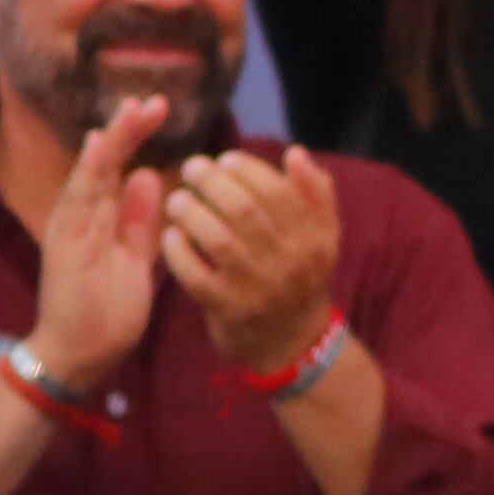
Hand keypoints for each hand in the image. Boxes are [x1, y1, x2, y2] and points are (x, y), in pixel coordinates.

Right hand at [25, 97, 171, 391]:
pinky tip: (100, 144)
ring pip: (92, 174)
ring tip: (131, 110)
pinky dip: (89, 172)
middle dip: (128, 130)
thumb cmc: (107, 311)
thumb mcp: (136, 258)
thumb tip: (151, 177)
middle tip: (154, 101)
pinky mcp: (65, 244)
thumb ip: (140, 220)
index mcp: (102, 219)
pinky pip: (79, 202)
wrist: (80, 354)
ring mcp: (71, 228)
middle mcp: (83, 216)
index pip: (122, 169)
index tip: (160, 109)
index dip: (138, 138)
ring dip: (112, 141)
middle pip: (106, 163)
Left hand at [163, 147, 346, 377]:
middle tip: (192, 168)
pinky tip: (171, 235)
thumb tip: (296, 153)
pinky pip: (195, 275)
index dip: (248, 169)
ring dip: (191, 212)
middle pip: (245, 211)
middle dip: (213, 182)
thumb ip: (316, 193)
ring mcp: (257, 289)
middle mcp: (288, 263)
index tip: (225, 160)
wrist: (291, 341)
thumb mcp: (322, 236)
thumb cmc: (300, 275)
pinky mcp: (228, 310)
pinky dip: (178, 251)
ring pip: (218, 240)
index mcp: (313, 239)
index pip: (279, 193)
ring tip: (177, 200)